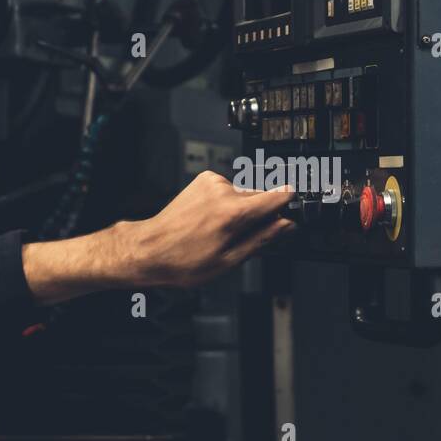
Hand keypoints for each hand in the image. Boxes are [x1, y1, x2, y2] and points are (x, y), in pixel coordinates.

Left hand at [117, 172, 294, 288]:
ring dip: (240, 210)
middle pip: (261, 198)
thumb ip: (262, 239)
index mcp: (233, 213)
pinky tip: (211, 220)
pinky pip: (227, 190)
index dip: (288, 208)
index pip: (279, 196)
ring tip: (220, 232)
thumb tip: (287, 226)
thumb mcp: (228, 260)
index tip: (291, 216)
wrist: (148, 249)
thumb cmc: (181, 260)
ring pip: (244, 195)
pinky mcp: (203, 180)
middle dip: (259, 216)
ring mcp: (211, 183)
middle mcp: (223, 191)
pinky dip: (225, 203)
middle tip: (243, 238)